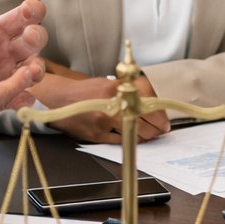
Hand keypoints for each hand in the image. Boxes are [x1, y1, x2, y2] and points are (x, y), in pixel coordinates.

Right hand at [31, 71, 169, 143]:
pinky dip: (131, 139)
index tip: (165, 118)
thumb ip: (129, 90)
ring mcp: (104, 121)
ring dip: (148, 135)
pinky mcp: (97, 135)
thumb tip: (151, 101)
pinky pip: (122, 140)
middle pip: (145, 119)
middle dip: (158, 126)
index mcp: (117, 88)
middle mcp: (112, 103)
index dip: (160, 112)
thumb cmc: (86, 91)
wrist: (59, 100)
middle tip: (163, 129)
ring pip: (135, 132)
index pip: (147, 99)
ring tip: (152, 134)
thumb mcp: (109, 83)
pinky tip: (134, 137)